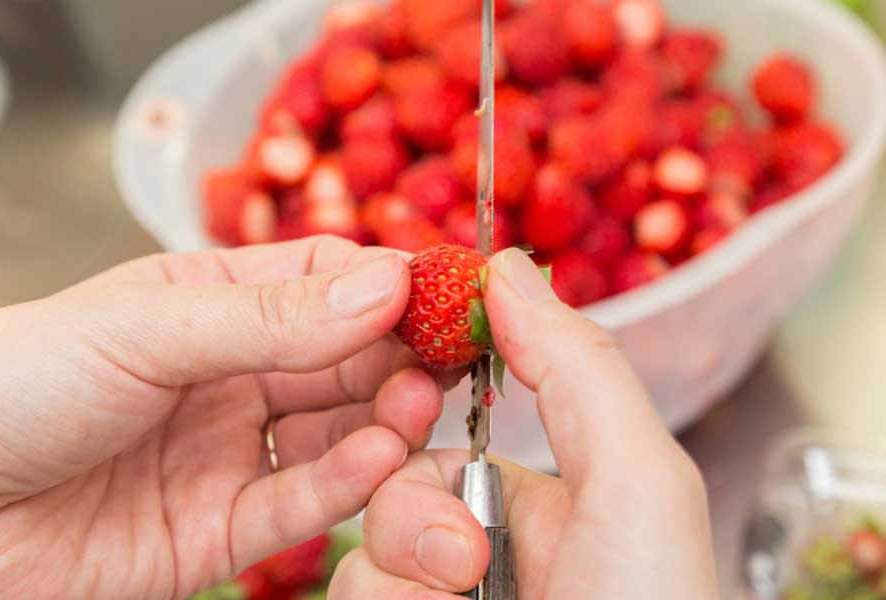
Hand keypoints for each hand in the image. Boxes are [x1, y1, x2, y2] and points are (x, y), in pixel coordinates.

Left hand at [0, 236, 452, 598]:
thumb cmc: (12, 388)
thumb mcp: (145, 331)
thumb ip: (270, 317)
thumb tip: (384, 284)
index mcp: (211, 306)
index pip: (322, 281)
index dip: (383, 284)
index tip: (439, 290)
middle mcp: (231, 378)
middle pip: (342, 360)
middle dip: (396, 356)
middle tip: (447, 355)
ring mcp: (229, 454)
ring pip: (333, 434)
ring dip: (384, 421)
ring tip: (418, 404)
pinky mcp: (220, 531)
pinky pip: (297, 504)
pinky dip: (343, 484)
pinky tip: (376, 458)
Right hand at [329, 247, 719, 599]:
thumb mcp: (635, 477)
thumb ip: (575, 366)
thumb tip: (506, 267)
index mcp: (533, 498)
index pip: (442, 426)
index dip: (413, 403)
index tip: (398, 387)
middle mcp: (476, 548)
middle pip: (389, 487)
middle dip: (414, 517)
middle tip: (467, 562)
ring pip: (357, 553)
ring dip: (402, 583)